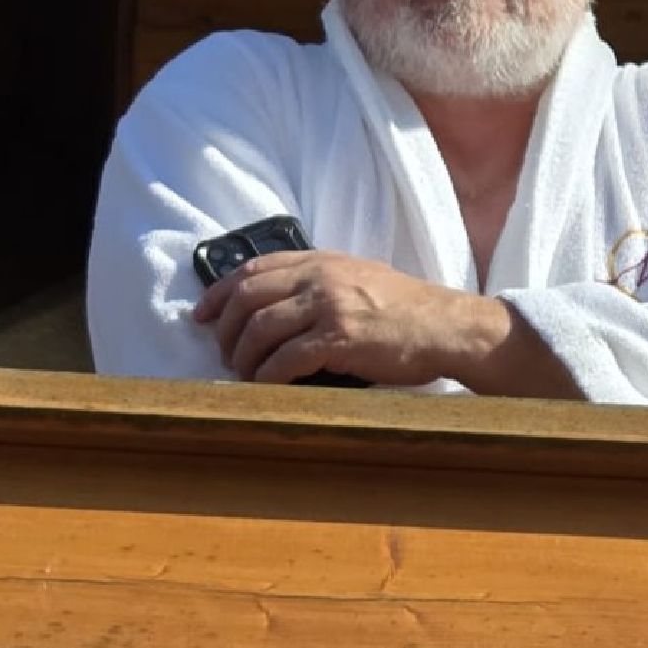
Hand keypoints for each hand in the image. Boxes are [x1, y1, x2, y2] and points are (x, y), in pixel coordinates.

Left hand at [192, 250, 504, 386]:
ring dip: (242, 357)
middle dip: (224, 329)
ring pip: (259, 329)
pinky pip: (285, 359)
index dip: (219, 291)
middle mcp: (320, 277)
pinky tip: (266, 386)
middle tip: (222, 354)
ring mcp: (329, 306)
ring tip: (243, 374)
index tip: (201, 314)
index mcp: (322, 260)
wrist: (446, 326)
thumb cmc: (406, 308)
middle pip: (247, 297)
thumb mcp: (359, 277)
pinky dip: (268, 375)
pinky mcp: (340, 339)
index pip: (253, 268)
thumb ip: (320, 280)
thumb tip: (277, 302)